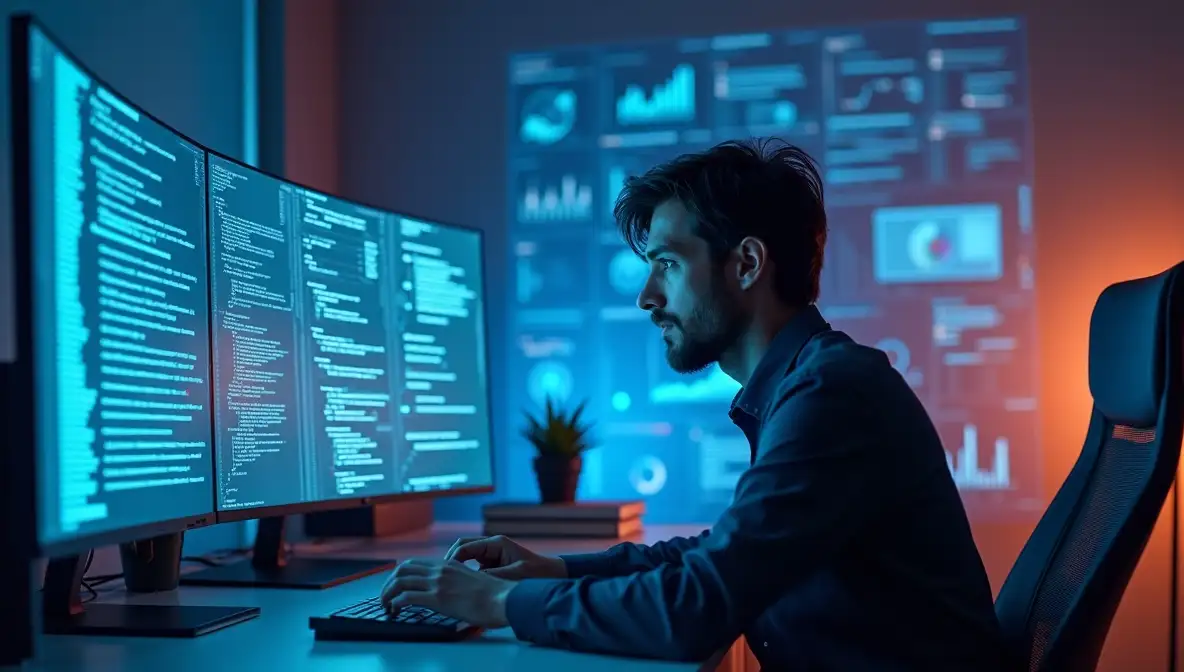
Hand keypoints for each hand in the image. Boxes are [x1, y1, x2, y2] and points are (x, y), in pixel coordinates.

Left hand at [379, 558, 515, 628]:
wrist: (502, 599)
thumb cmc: (494, 596)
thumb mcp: (472, 581)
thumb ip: (457, 582)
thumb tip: (450, 593)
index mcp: (449, 564)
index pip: (415, 563)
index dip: (400, 574)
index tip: (396, 586)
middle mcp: (441, 569)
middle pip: (403, 568)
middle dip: (389, 583)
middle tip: (386, 596)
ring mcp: (438, 582)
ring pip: (400, 581)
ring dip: (387, 593)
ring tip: (386, 605)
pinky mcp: (437, 598)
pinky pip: (406, 597)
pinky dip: (395, 603)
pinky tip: (395, 610)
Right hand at [444, 535, 566, 579]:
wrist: (553, 575)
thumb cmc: (537, 573)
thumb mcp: (514, 575)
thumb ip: (492, 577)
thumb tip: (470, 583)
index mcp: (496, 544)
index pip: (465, 546)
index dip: (452, 559)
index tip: (444, 573)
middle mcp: (491, 547)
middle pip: (462, 549)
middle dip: (451, 562)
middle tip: (441, 578)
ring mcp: (491, 555)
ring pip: (466, 558)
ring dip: (457, 569)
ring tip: (448, 584)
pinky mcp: (492, 565)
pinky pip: (473, 567)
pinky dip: (466, 576)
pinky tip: (461, 588)